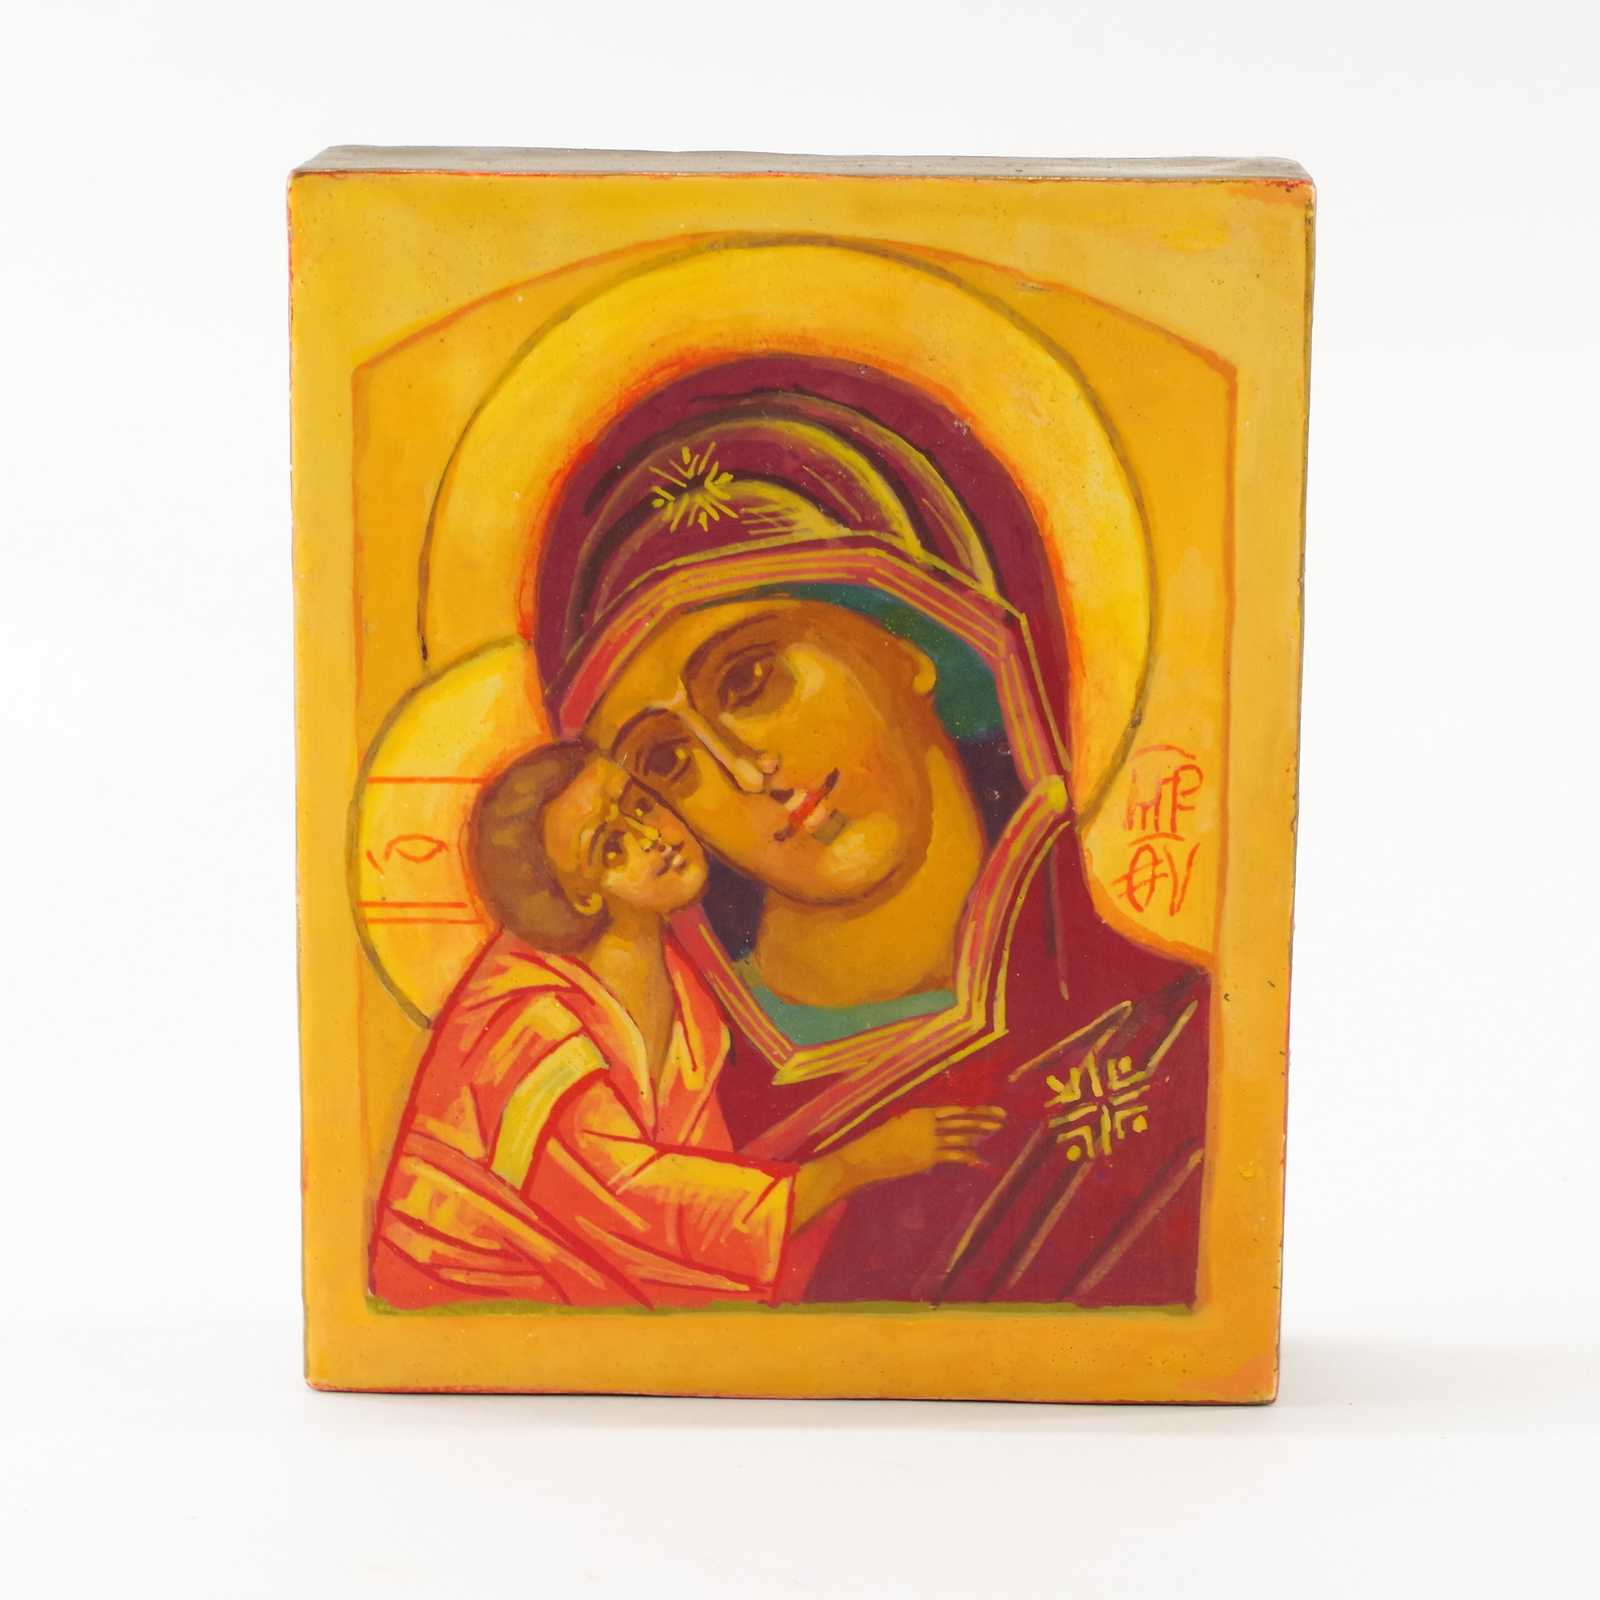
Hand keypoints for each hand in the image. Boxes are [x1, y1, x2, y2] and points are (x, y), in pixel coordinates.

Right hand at [838, 1105, 1006, 1185]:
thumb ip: (916, 1127)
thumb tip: (929, 1134)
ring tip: (996, 1130)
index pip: (953, 1110)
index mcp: (920, 1113)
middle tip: (1002, 1117)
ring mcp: (929, 1140)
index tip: (987, 1109)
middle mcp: (927, 1123)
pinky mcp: (928, 1156)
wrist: (867, 1156)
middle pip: (961, 1119)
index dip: (972, 1110)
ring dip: (980, 1132)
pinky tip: (979, 1157)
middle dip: (983, 1118)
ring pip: (961, 1134)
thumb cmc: (878, 1142)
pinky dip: (968, 1156)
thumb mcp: (898, 1127)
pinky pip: (953, 1155)